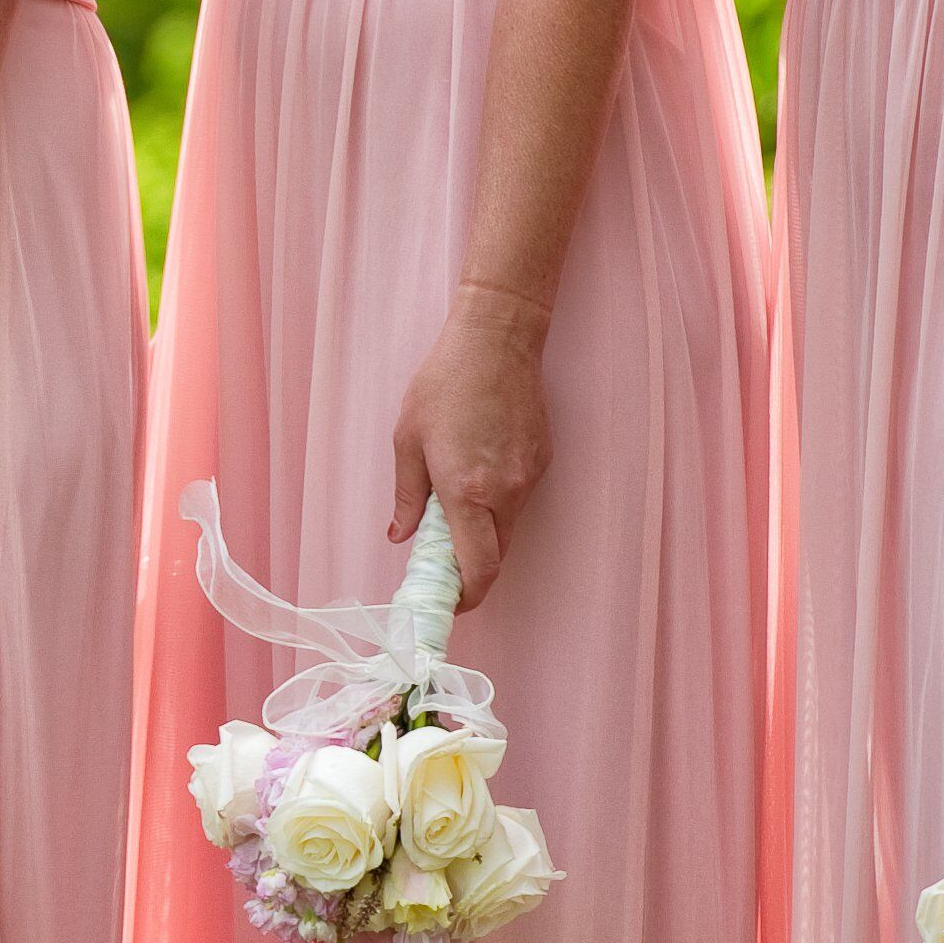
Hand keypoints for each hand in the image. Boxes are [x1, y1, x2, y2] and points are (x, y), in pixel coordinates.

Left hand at [390, 287, 554, 612]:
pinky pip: (518, 501)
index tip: (447, 602)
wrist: (497, 340)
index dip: (465, 597)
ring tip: (452, 507)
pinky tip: (476, 473)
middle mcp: (504, 492)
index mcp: (466, 492)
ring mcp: (528, 478)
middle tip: (441, 564)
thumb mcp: (407, 440)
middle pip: (495, 558)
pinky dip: (496, 505)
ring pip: (507, 530)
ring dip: (481, 534)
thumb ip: (407, 497)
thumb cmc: (444, 384)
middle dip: (470, 570)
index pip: (477, 569)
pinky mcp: (541, 462)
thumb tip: (401, 536)